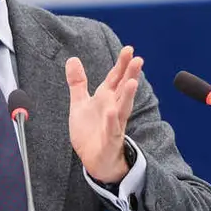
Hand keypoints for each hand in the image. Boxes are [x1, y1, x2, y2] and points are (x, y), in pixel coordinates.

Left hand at [66, 45, 142, 182]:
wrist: (95, 160)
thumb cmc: (90, 131)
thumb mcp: (80, 104)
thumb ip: (78, 83)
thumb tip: (73, 59)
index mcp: (106, 99)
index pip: (115, 79)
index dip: (122, 64)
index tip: (129, 49)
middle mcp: (114, 109)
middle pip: (124, 90)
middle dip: (131, 75)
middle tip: (138, 60)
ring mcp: (114, 125)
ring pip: (123, 108)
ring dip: (128, 96)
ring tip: (132, 82)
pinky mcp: (110, 141)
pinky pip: (112, 130)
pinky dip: (112, 121)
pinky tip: (111, 112)